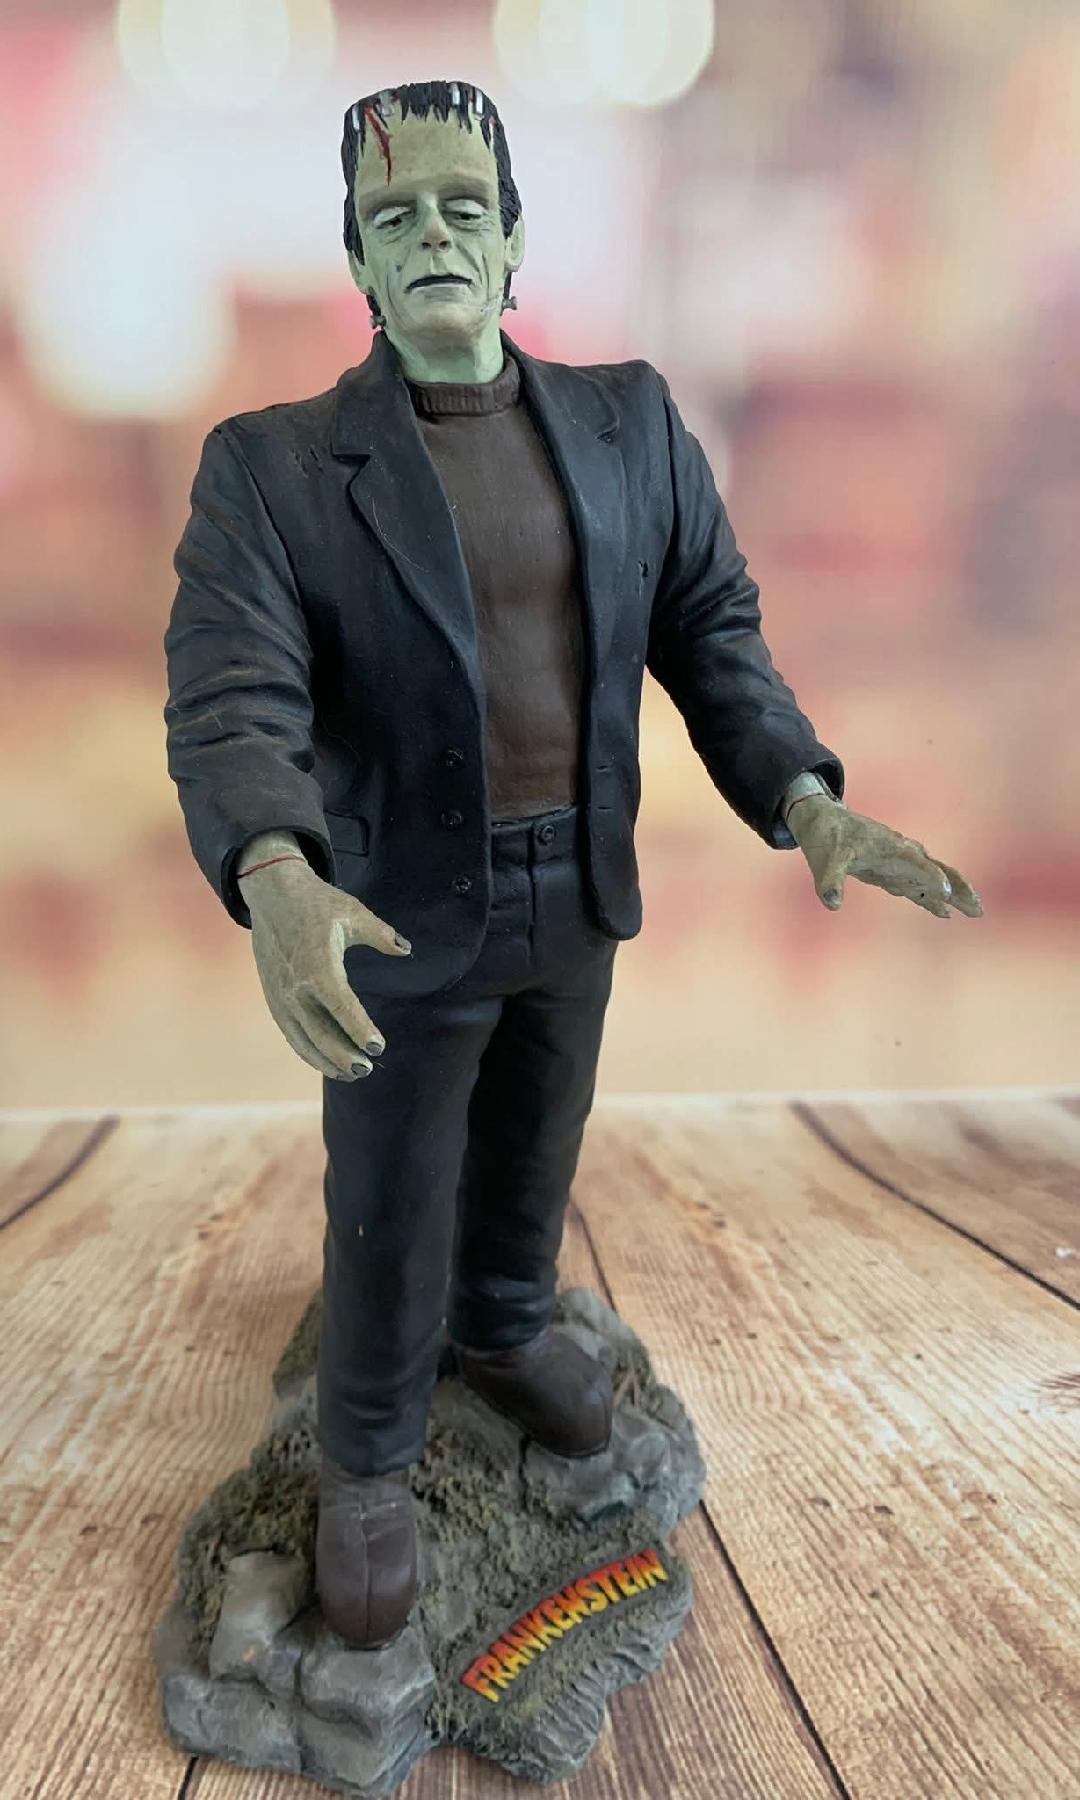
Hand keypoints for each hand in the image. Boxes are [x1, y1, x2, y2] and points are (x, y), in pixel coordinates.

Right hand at [238, 851, 411, 1079]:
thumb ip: (383, 936)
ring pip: (303, 1039)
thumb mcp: (355, 913)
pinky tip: (327, 1063)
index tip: (377, 1047)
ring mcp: (280, 996)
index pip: (341, 1007)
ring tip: (351, 1075)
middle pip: (320, 1032)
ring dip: (326, 1061)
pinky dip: (307, 1052)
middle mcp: (295, 986)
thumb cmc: (318, 903)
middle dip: (344, 1056)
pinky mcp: (273, 999)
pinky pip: (291, 1034)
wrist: (272, 894)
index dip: (359, 1029)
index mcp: (318, 966)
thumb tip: (405, 950)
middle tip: (367, 1069)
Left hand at [786, 795, 983, 919]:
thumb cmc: (826, 837)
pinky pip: (918, 887)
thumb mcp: (824, 859)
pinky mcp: (892, 871)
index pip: (916, 863)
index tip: (947, 893)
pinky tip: (944, 913)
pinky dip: (931, 899)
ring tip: (974, 912)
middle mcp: (901, 854)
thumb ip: (830, 880)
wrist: (823, 820)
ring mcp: (899, 863)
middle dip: (959, 889)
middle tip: (978, 910)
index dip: (931, 877)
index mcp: (890, 848)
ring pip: (934, 879)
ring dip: (953, 895)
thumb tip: (832, 903)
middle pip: (938, 871)